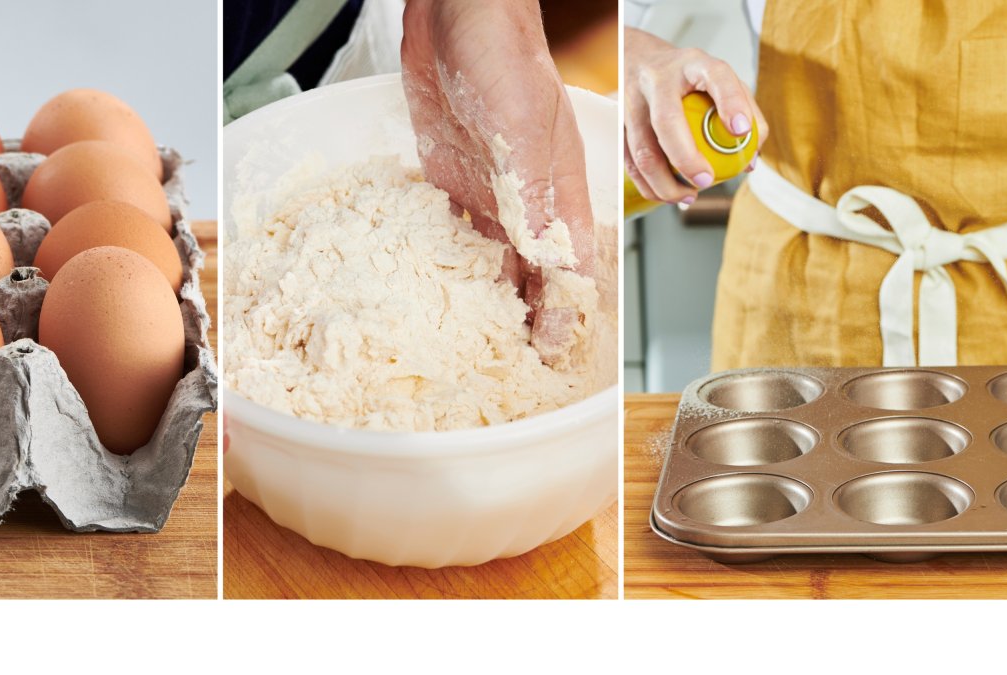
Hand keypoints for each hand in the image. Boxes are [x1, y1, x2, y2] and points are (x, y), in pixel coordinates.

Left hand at [401, 0, 593, 360]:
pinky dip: (448, 266)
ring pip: (493, 261)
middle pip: (535, 274)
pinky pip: (452, 236)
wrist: (458, 17)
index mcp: (562, 193)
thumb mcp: (525, 135)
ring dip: (487, 300)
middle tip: (510, 364)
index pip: (572, 269)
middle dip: (527, 319)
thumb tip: (546, 266)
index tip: (551, 356)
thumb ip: (536, 199)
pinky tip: (434, 292)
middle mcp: (528, 202)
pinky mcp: (451, 183)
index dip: (565, 315)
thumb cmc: (505, 62)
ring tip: (472, 343)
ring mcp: (489, 194)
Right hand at [623, 27, 767, 205]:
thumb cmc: (686, 78)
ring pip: (642, 149)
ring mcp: (631, 101)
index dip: (730, 103)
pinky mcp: (616, 123)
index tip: (741, 131)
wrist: (637, 59)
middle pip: (666, 121)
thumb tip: (749, 160)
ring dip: (665, 182)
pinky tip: (667, 194)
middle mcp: (658, 79)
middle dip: (686, 157)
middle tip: (706, 180)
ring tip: (689, 196)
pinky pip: (629, 162)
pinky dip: (648, 185)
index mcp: (692, 64)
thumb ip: (743, 111)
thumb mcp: (718, 80)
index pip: (715, 76)